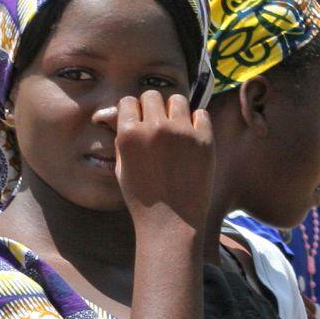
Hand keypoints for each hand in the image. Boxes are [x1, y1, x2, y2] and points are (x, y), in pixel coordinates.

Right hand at [115, 90, 214, 231]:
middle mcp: (155, 127)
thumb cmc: (143, 198)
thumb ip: (120, 136)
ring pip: (177, 99)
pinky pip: (201, 113)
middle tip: (156, 124)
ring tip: (175, 128)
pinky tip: (191, 137)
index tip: (138, 121)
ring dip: (174, 110)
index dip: (132, 111)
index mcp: (129, 134)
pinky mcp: (204, 140)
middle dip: (152, 107)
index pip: (129, 100)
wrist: (172, 223)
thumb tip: (114, 111)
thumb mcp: (121, 167)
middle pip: (152, 95)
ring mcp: (182, 132)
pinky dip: (196, 121)